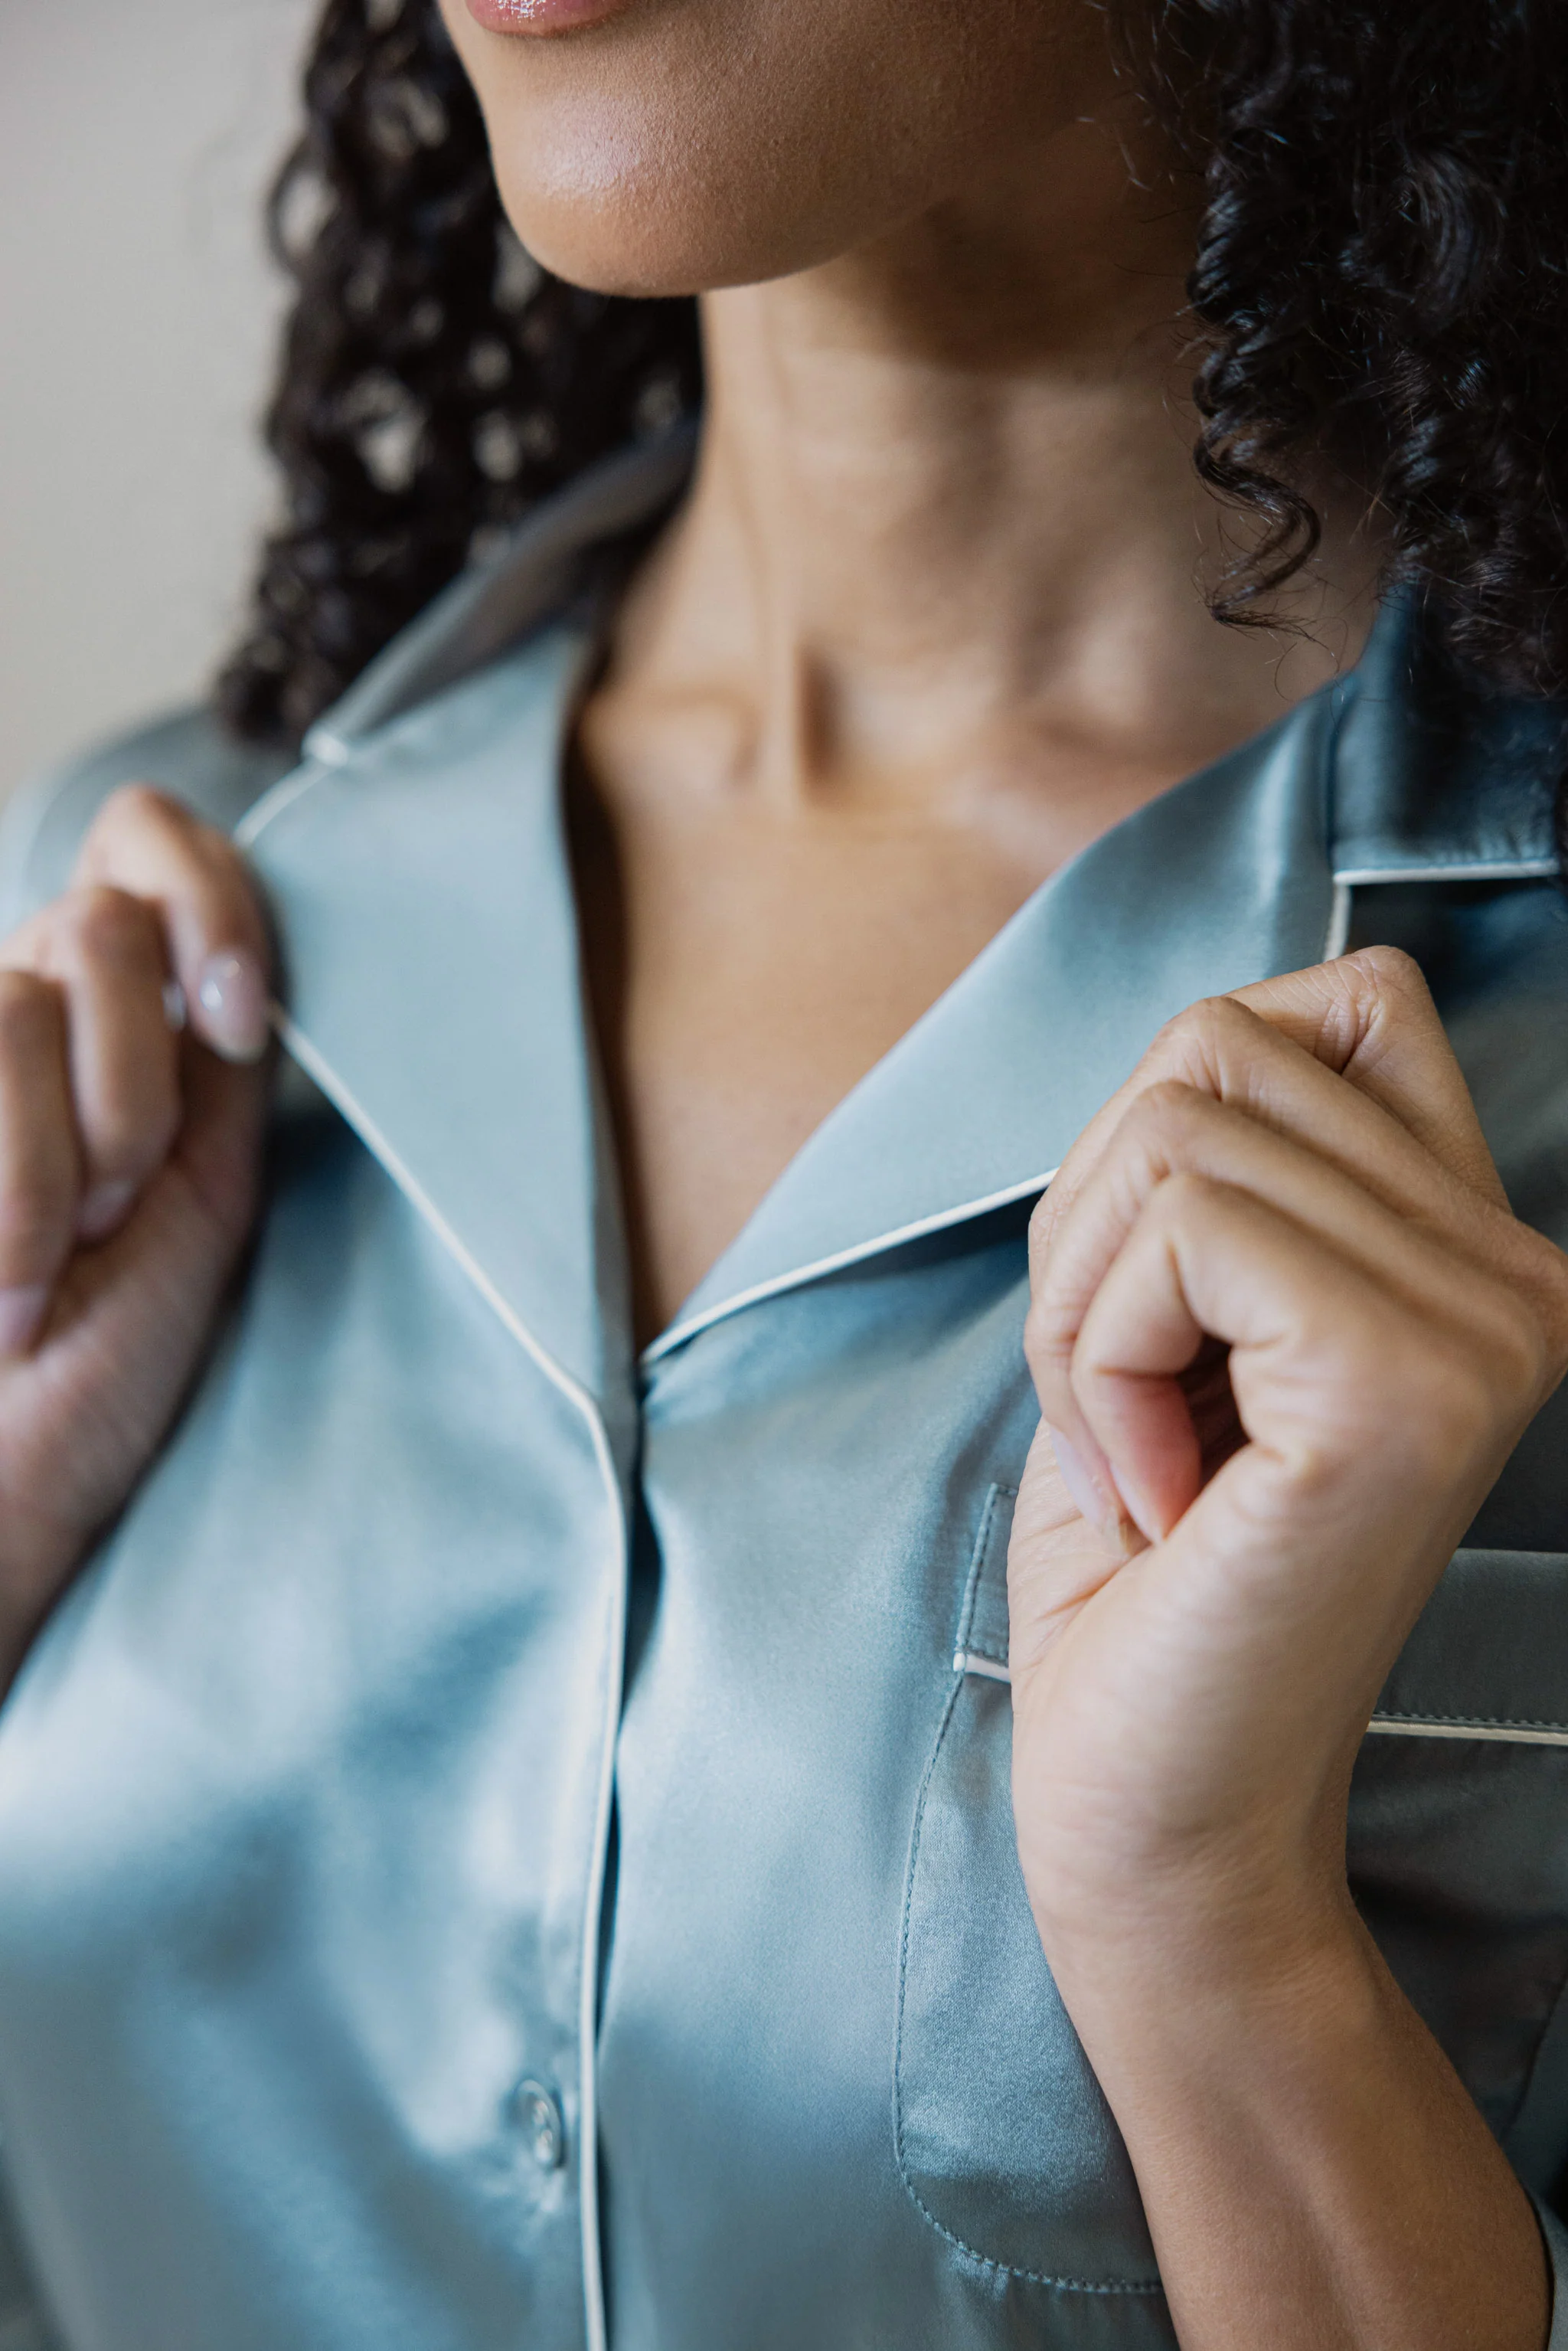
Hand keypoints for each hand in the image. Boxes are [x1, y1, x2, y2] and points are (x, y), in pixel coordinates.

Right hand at [0, 785, 272, 1688]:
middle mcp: (24, 1006)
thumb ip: (219, 1046)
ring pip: (23, 991)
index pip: (145, 833)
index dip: (202, 893)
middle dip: (134, 1081)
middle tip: (119, 1210)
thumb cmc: (111, 1350)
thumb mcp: (206, 1179)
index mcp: (120, 1013)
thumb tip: (250, 936)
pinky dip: (7, 1190)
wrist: (2, 1475)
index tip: (240, 1018)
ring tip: (54, 1256)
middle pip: (98, 921)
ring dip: (66, 1149)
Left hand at [1008, 945, 1567, 1961]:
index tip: (1166, 1303)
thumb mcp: (1170, 1317)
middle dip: (1091, 1224)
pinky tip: (1159, 1491)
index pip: (1350, 997)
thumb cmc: (1138, 1576)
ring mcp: (1484, 1326)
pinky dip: (1099, 1354)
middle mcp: (1522, 1276)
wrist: (1156, 1809)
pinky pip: (1178, 1227)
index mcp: (1478, 1254)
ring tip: (1143, 1453)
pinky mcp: (1406, 1384)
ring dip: (1082, 1301)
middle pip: (1220, 1047)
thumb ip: (1222, 1165)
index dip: (1183, 1117)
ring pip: (1178, 1126)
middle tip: (1126, 1404)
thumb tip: (1210, 1031)